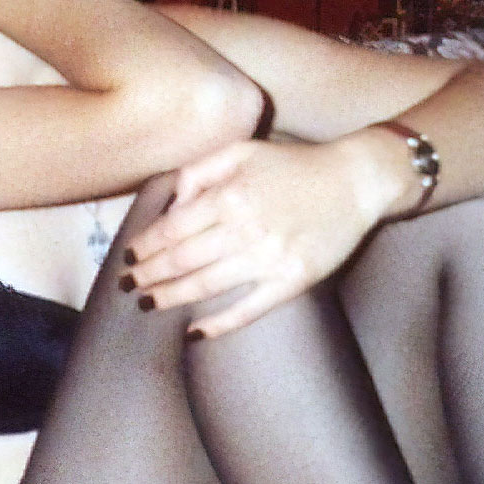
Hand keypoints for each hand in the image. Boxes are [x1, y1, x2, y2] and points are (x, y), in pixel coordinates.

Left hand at [115, 136, 388, 338]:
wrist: (355, 182)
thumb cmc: (294, 165)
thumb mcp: (242, 151)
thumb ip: (200, 171)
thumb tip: (171, 204)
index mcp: (230, 195)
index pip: (174, 228)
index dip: (146, 245)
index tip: (129, 256)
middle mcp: (246, 228)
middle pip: (184, 260)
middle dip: (150, 274)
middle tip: (128, 285)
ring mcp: (270, 258)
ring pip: (208, 286)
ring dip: (173, 297)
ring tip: (148, 304)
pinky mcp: (294, 280)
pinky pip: (250, 309)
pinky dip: (221, 323)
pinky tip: (196, 331)